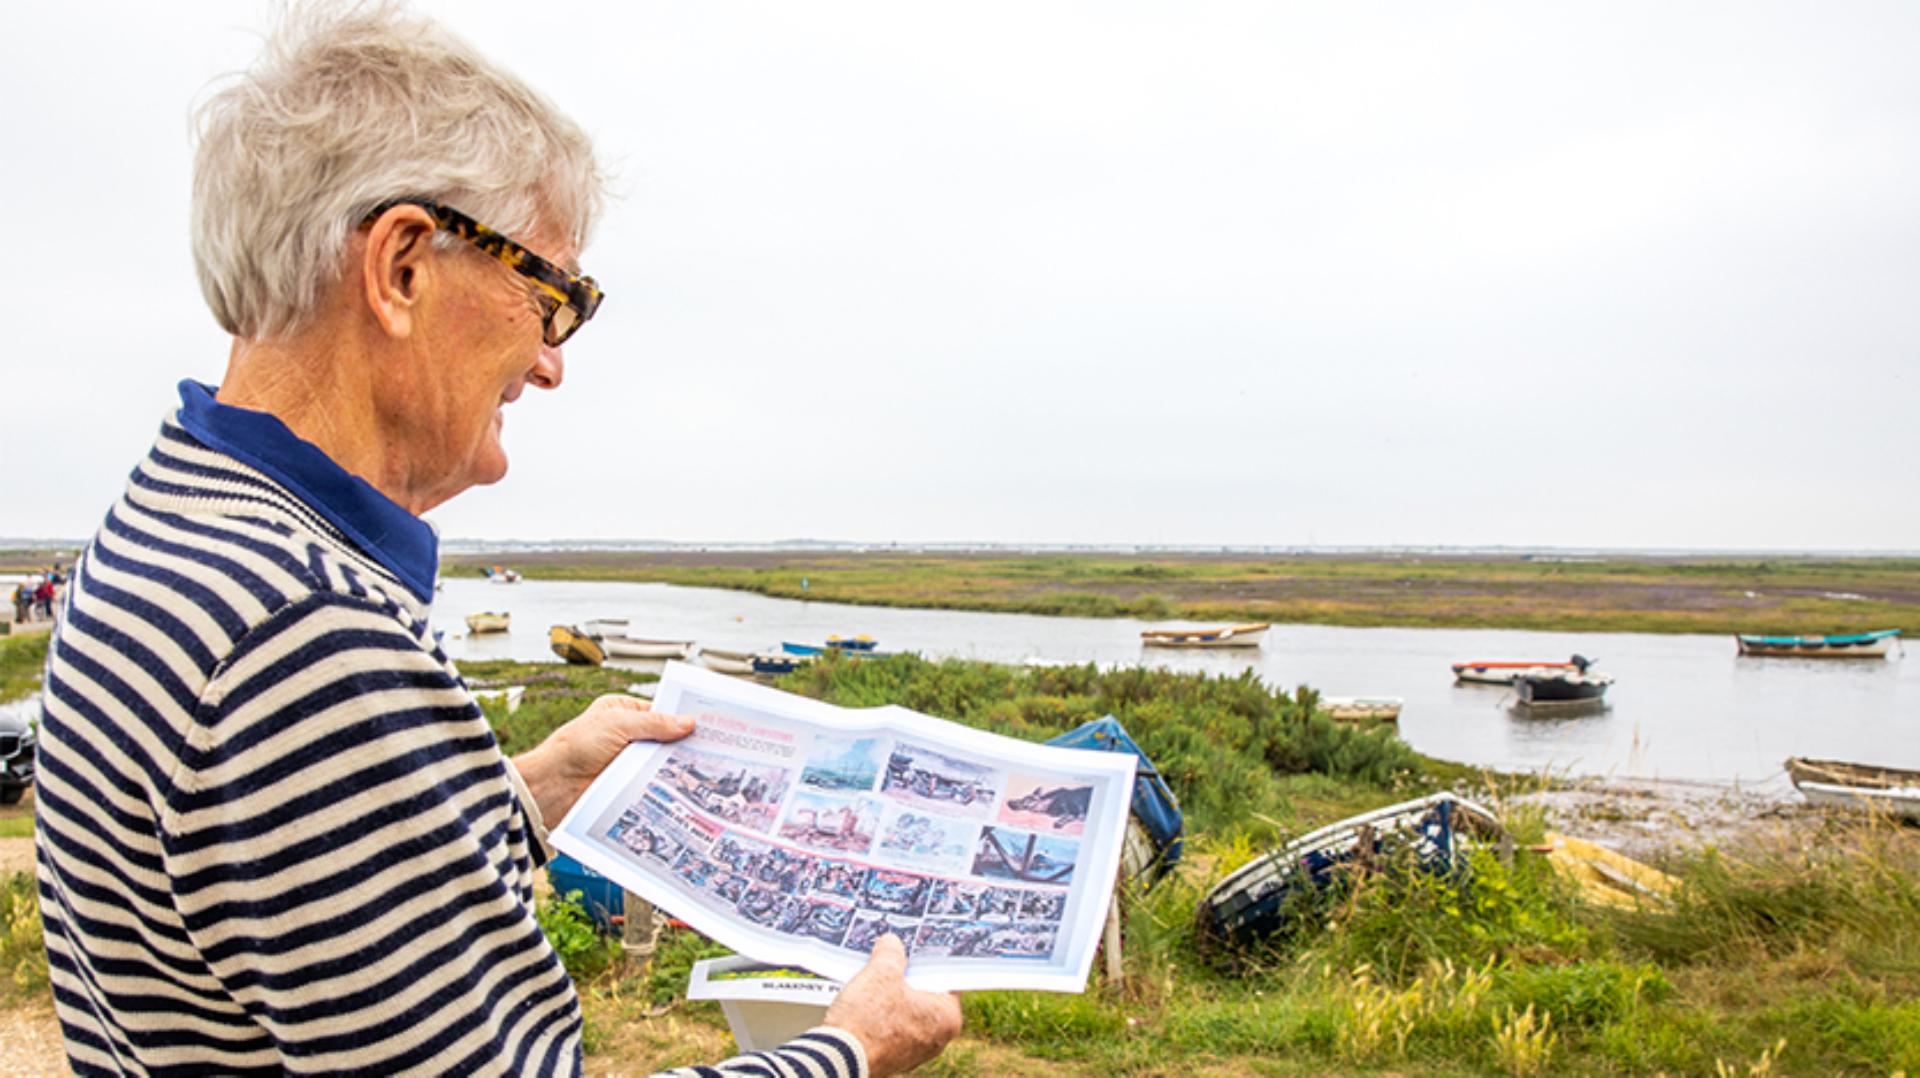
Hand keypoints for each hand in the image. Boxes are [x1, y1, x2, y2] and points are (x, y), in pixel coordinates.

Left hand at [513, 694, 693, 823]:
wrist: (553, 786)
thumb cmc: (574, 747)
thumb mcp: (618, 724)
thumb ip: (654, 723)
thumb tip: (687, 722)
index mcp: (622, 712)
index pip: (659, 711)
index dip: (681, 716)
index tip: (707, 722)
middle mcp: (626, 736)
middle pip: (663, 738)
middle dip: (682, 743)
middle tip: (712, 746)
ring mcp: (627, 761)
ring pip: (659, 761)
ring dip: (675, 765)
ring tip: (704, 767)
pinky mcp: (627, 784)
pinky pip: (652, 782)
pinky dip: (665, 784)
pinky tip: (683, 786)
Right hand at [823, 934, 961, 1075]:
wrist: (839, 1059)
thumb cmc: (868, 1019)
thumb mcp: (881, 972)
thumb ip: (891, 953)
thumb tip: (891, 943)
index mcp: (947, 1017)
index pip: (944, 978)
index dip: (926, 959)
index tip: (914, 946)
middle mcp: (937, 1039)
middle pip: (924, 995)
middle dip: (906, 977)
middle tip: (891, 956)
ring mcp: (915, 1052)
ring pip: (906, 1012)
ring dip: (891, 996)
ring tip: (873, 977)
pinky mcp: (893, 1059)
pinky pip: (891, 1028)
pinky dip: (881, 1015)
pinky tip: (864, 1001)